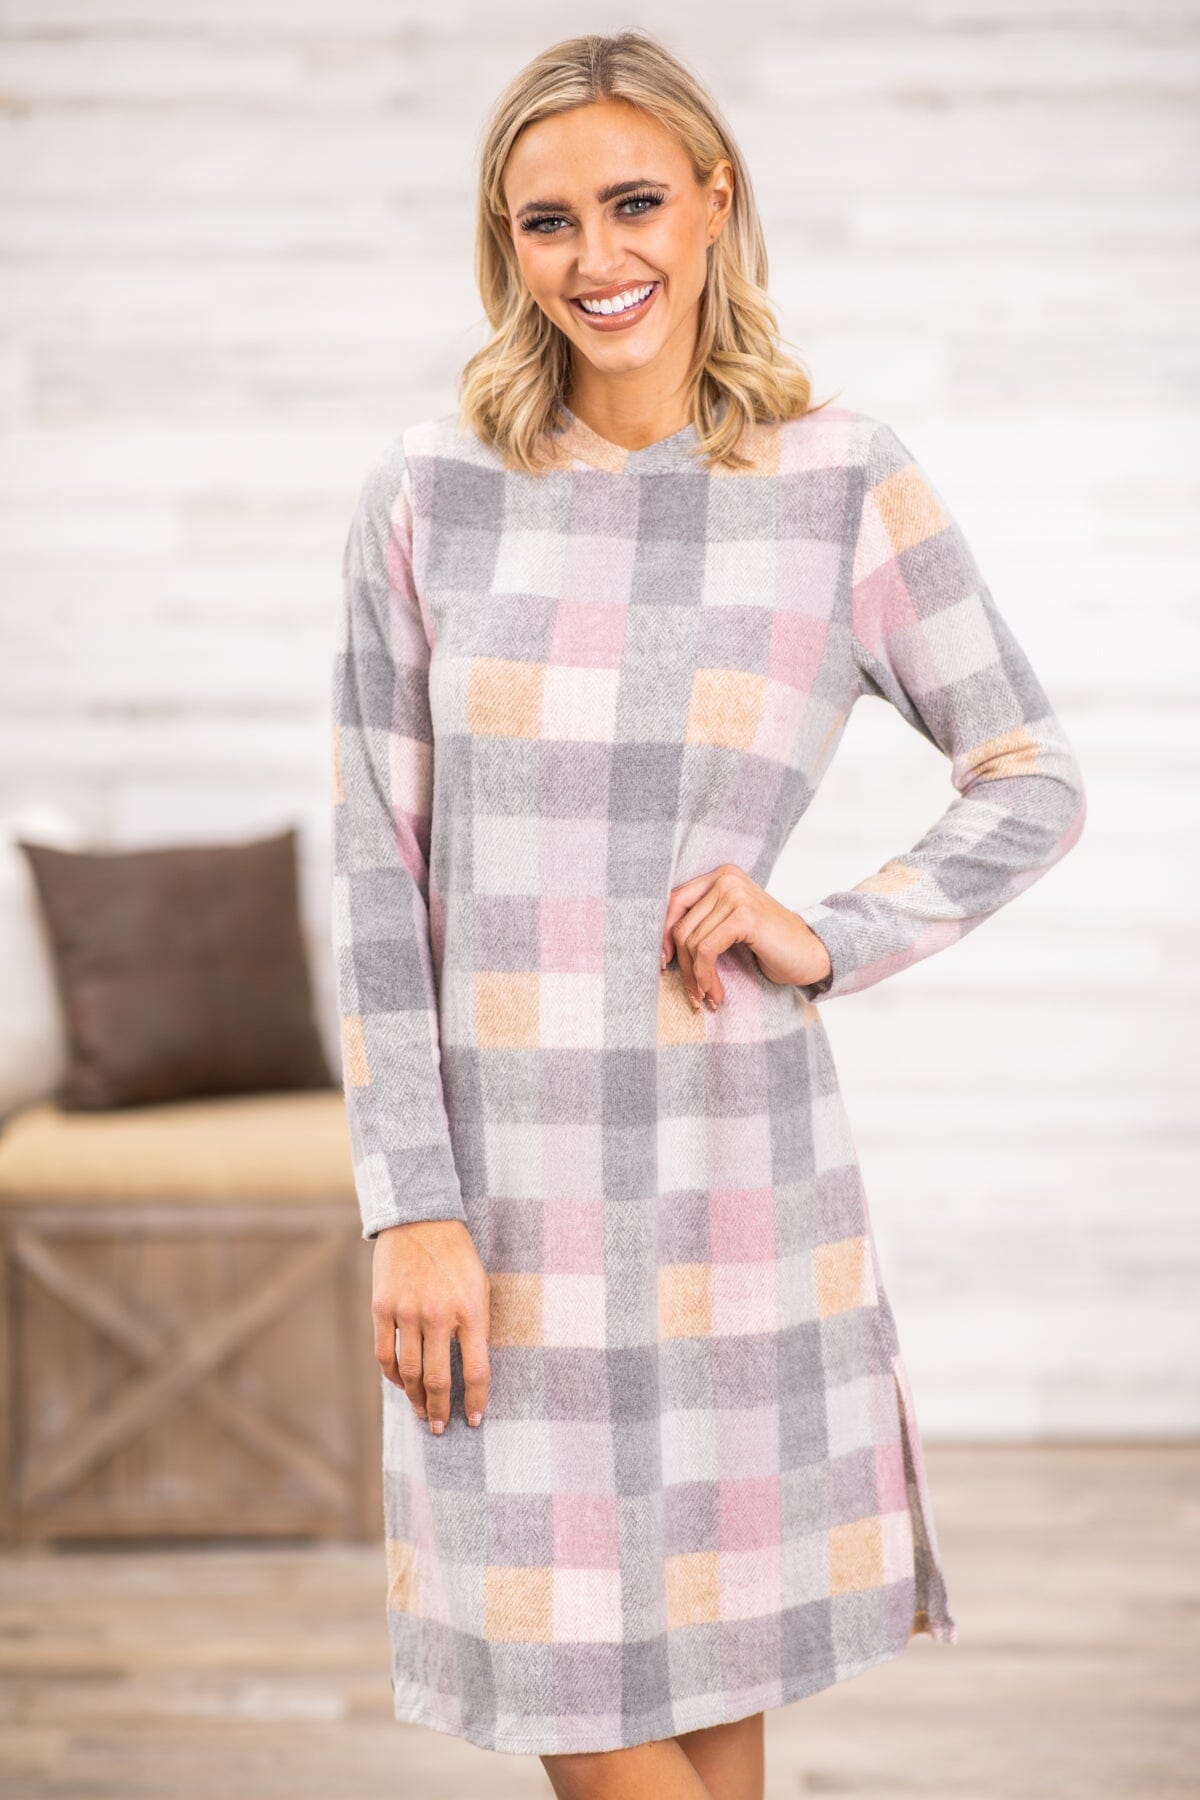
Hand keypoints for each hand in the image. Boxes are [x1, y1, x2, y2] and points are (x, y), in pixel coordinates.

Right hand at [371, 1220, 490, 1434]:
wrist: (421, 1219)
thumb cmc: (457, 1255)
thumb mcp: (480, 1285)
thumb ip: (476, 1325)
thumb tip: (471, 1369)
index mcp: (471, 1309)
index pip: (476, 1369)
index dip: (476, 1400)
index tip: (475, 1420)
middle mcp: (439, 1314)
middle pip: (439, 1378)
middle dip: (442, 1410)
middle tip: (441, 1427)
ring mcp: (408, 1311)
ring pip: (409, 1372)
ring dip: (416, 1399)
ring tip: (423, 1413)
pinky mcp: (382, 1307)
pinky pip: (385, 1354)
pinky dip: (393, 1377)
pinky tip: (402, 1385)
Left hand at [661, 862, 831, 1008]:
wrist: (812, 954)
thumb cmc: (770, 944)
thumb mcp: (730, 926)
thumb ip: (703, 923)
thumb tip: (662, 946)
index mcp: (721, 876)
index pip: (676, 902)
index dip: (665, 935)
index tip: (666, 963)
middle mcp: (727, 878)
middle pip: (682, 925)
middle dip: (682, 965)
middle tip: (692, 993)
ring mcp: (736, 894)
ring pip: (692, 941)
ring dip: (696, 977)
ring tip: (707, 997)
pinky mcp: (744, 916)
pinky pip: (706, 950)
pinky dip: (706, 976)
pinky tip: (716, 993)